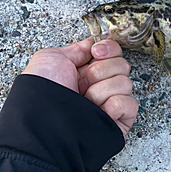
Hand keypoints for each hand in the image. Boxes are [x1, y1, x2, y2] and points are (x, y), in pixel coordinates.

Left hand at [22, 38, 137, 136]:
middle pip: (122, 65)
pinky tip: (100, 110)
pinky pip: (129, 103)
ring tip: (86, 101)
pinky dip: (114, 105)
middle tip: (81, 84)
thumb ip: (76, 49)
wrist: (42, 127)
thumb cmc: (41, 96)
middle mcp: (99, 86)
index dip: (108, 49)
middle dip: (100, 71)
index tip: (96, 53)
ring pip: (125, 82)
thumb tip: (94, 43)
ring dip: (101, 90)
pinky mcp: (119, 120)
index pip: (113, 52)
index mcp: (84, 72)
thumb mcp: (51, 58)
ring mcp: (110, 104)